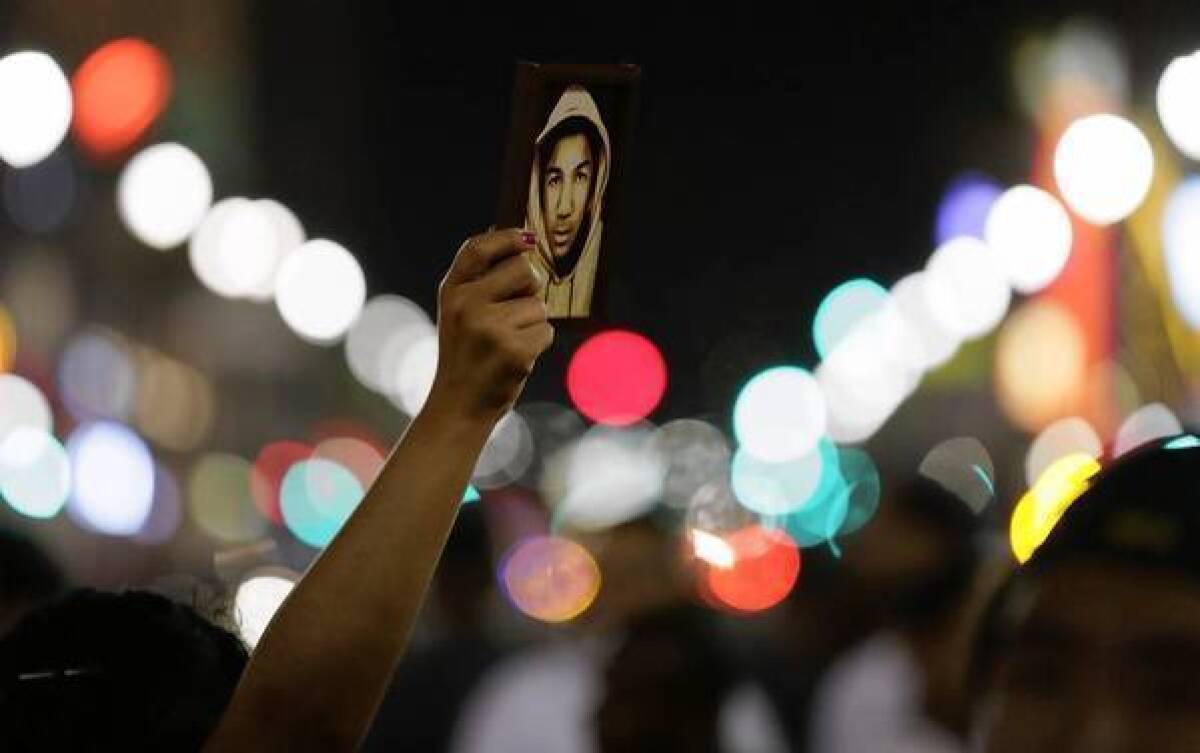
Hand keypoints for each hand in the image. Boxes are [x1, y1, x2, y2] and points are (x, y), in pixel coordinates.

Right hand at [426, 229, 553, 425]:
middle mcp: (467, 305)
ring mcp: (490, 328)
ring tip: (508, 343)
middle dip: (530, 287)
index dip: (507, 238)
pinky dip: (538, 343)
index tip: (528, 239)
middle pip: (523, 270)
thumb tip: (519, 243)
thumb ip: (480, 281)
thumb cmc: (466, 355)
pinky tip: (516, 357)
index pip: (478, 249)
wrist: (458, 405)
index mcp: (452, 292)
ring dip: (532, 323)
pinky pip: (546, 330)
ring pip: (538, 305)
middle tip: (515, 311)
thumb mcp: (458, 313)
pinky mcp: (514, 350)